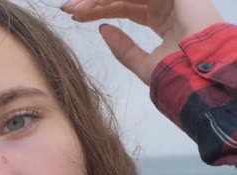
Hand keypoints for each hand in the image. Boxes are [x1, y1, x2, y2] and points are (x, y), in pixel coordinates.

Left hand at [60, 0, 223, 84]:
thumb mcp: (143, 63)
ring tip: (74, 8)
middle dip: (93, 2)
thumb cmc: (177, 74)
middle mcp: (166, 3)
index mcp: (162, 18)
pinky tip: (90, 5)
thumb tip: (103, 30)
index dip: (100, 9)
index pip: (125, 6)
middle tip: (68, 9)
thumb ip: (124, 48)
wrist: (197, 76)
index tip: (76, 17)